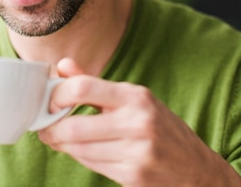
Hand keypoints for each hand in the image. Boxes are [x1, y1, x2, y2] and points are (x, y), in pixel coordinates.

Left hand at [37, 58, 240, 186]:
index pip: (81, 87)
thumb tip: (62, 65)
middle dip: (50, 129)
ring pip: (78, 149)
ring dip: (62, 145)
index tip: (48, 103)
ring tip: (58, 139)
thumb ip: (93, 84)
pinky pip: (91, 165)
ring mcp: (137, 151)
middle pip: (73, 125)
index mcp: (134, 96)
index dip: (55, 96)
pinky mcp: (134, 176)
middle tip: (43, 128)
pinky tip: (80, 152)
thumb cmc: (160, 129)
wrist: (197, 170)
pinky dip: (80, 158)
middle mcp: (137, 121)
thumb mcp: (133, 100)